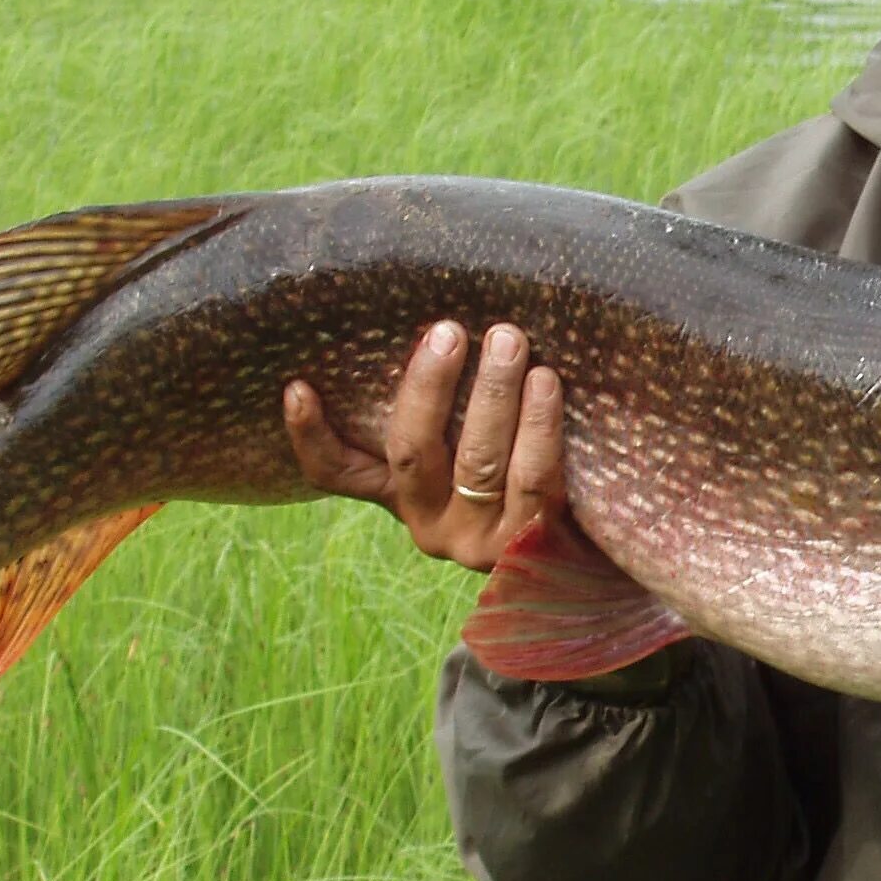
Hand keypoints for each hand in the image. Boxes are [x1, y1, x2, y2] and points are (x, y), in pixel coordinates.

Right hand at [285, 320, 583, 573]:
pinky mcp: (532, 543)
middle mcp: (430, 525)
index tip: (297, 388)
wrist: (583, 555)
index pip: (334, 473)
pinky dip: (540, 427)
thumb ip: (441, 413)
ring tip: (508, 339)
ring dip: (494, 394)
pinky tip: (547, 383)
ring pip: (479, 463)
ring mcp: (479, 541)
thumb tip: (433, 325)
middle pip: (413, 454)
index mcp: (400, 497)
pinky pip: (534, 478)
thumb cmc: (519, 474)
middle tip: (449, 331)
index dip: (309, 435)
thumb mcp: (466, 450)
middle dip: (430, 387)